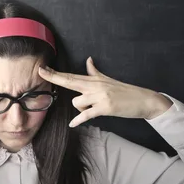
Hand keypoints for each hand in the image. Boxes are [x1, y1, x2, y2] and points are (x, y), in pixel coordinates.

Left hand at [38, 57, 160, 126]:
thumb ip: (95, 72)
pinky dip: (79, 120)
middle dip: (54, 77)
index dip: (56, 72)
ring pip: (77, 102)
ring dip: (80, 108)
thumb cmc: (125, 91)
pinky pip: (87, 114)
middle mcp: (95, 86)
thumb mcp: (108, 79)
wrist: (143, 99)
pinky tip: (72, 124)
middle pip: (70, 81)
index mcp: (94, 80)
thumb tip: (88, 60)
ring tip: (93, 109)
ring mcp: (100, 96)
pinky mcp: (105, 108)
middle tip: (40, 72)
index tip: (43, 68)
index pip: (71, 75)